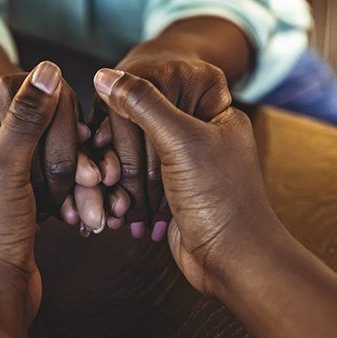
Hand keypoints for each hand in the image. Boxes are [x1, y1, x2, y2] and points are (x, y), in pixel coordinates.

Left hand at [0, 71, 100, 227]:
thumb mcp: (4, 169)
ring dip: (68, 176)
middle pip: (21, 132)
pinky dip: (64, 193)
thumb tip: (47, 69)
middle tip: (87, 171)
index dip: (33, 112)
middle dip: (58, 153)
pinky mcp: (13, 209)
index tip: (64, 123)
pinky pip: (43, 185)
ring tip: (92, 191)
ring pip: (37, 160)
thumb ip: (25, 117)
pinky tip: (79, 207)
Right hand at [91, 40, 231, 239]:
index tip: (103, 129)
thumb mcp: (180, 139)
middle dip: (118, 153)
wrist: (233, 260)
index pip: (160, 93)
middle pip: (143, 129)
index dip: (126, 109)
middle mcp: (200, 139)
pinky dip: (125, 199)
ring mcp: (186, 171)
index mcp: (213, 115)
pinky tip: (116, 211)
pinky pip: (139, 189)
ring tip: (110, 196)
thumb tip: (106, 76)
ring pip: (137, 161)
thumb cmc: (219, 198)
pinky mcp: (172, 199)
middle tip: (103, 167)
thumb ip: (143, 103)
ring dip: (119, 180)